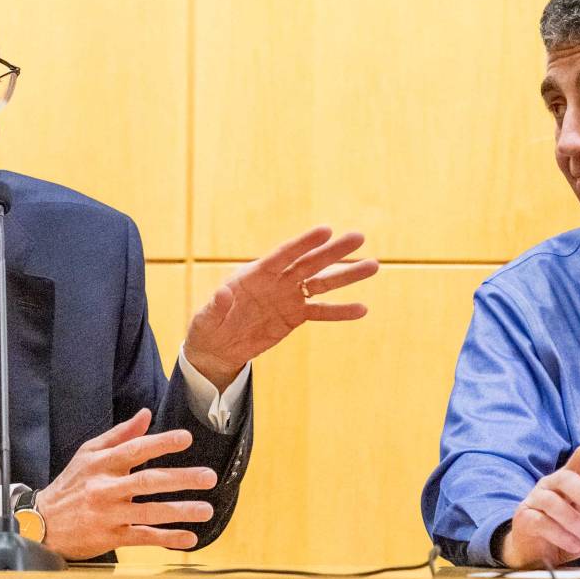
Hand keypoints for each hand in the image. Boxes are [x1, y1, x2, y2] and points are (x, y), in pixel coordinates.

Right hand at [35, 409, 217, 559]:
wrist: (42, 523)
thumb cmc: (72, 484)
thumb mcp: (89, 454)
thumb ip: (120, 435)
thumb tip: (146, 415)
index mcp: (102, 464)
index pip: (135, 449)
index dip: (161, 443)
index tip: (186, 439)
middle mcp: (106, 488)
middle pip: (148, 482)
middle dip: (181, 479)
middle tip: (209, 477)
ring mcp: (109, 515)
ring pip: (149, 513)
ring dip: (180, 512)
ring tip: (206, 510)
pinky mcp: (110, 537)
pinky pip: (143, 538)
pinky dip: (167, 539)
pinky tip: (189, 538)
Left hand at [183, 226, 379, 388]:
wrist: (217, 348)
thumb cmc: (207, 327)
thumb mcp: (206, 318)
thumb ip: (216, 305)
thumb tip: (222, 293)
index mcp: (255, 274)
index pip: (283, 255)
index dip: (304, 243)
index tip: (326, 230)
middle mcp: (277, 281)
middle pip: (309, 263)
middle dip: (334, 251)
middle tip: (359, 238)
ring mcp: (288, 297)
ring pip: (322, 284)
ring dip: (347, 275)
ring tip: (373, 266)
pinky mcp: (295, 316)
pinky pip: (321, 312)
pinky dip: (340, 311)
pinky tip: (362, 309)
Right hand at [500, 436, 579, 568]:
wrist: (535, 557)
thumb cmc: (564, 538)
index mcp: (567, 485)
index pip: (578, 463)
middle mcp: (549, 486)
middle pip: (565, 478)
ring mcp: (534, 500)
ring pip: (554, 503)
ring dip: (575, 521)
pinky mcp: (524, 518)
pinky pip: (543, 523)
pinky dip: (562, 535)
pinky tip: (574, 544)